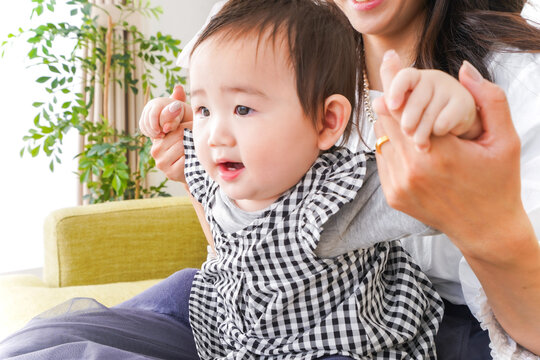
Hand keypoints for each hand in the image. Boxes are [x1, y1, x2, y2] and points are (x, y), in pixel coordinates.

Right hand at [139, 85, 191, 138]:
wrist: (175, 110)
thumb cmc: (178, 115)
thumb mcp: (177, 118)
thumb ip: (173, 123)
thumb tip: (166, 129)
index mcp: (158, 103)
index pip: (152, 115)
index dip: (155, 126)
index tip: (162, 133)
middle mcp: (150, 105)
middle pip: (146, 121)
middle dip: (153, 131)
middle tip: (162, 136)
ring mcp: (146, 110)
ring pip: (143, 124)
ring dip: (150, 133)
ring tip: (161, 136)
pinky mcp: (144, 116)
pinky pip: (142, 127)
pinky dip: (148, 133)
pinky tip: (157, 135)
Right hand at [140, 84, 192, 182]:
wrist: (197, 167)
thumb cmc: (191, 141)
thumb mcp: (185, 120)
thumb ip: (177, 104)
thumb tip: (178, 88)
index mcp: (156, 135)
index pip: (165, 121)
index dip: (179, 120)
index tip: (187, 122)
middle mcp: (155, 148)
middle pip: (177, 133)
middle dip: (189, 132)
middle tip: (195, 136)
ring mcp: (161, 161)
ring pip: (182, 145)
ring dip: (193, 143)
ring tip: (195, 145)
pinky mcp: (170, 172)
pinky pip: (186, 158)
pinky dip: (194, 156)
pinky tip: (195, 157)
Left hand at [375, 51, 539, 353]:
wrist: (484, 230)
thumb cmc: (498, 182)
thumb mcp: (505, 141)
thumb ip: (490, 100)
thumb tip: (464, 68)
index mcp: (439, 154)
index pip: (405, 107)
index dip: (397, 81)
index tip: (390, 60)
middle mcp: (412, 171)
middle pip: (387, 119)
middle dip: (392, 98)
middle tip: (394, 81)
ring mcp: (399, 185)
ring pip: (382, 138)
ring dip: (391, 123)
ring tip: (407, 115)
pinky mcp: (392, 195)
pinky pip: (383, 158)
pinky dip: (391, 145)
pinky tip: (409, 142)